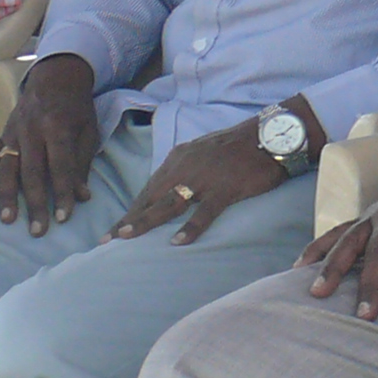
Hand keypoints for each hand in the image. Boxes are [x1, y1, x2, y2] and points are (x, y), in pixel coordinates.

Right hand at [0, 53, 102, 232]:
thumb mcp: (88, 132)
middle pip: (33, 172)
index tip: (64, 218)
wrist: (56, 78)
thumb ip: (81, 164)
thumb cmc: (77, 109)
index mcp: (58, 128)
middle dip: (35, 203)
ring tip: (8, 220)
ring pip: (8, 166)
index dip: (63, 193)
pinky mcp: (3, 133)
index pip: (60, 166)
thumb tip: (81, 197)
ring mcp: (14, 132)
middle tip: (38, 231)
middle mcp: (32, 130)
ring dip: (7, 195)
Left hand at [109, 111, 303, 243]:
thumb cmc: (240, 147)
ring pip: (169, 203)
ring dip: (146, 221)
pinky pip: (204, 211)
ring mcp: (204, 178)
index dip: (131, 210)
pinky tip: (178, 242)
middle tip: (107, 239)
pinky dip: (191, 227)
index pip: (149, 189)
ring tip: (127, 238)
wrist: (269, 135)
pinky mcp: (225, 188)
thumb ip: (186, 169)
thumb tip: (173, 191)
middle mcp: (185, 167)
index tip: (115, 229)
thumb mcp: (204, 153)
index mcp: (179, 158)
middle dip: (128, 219)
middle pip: (151, 198)